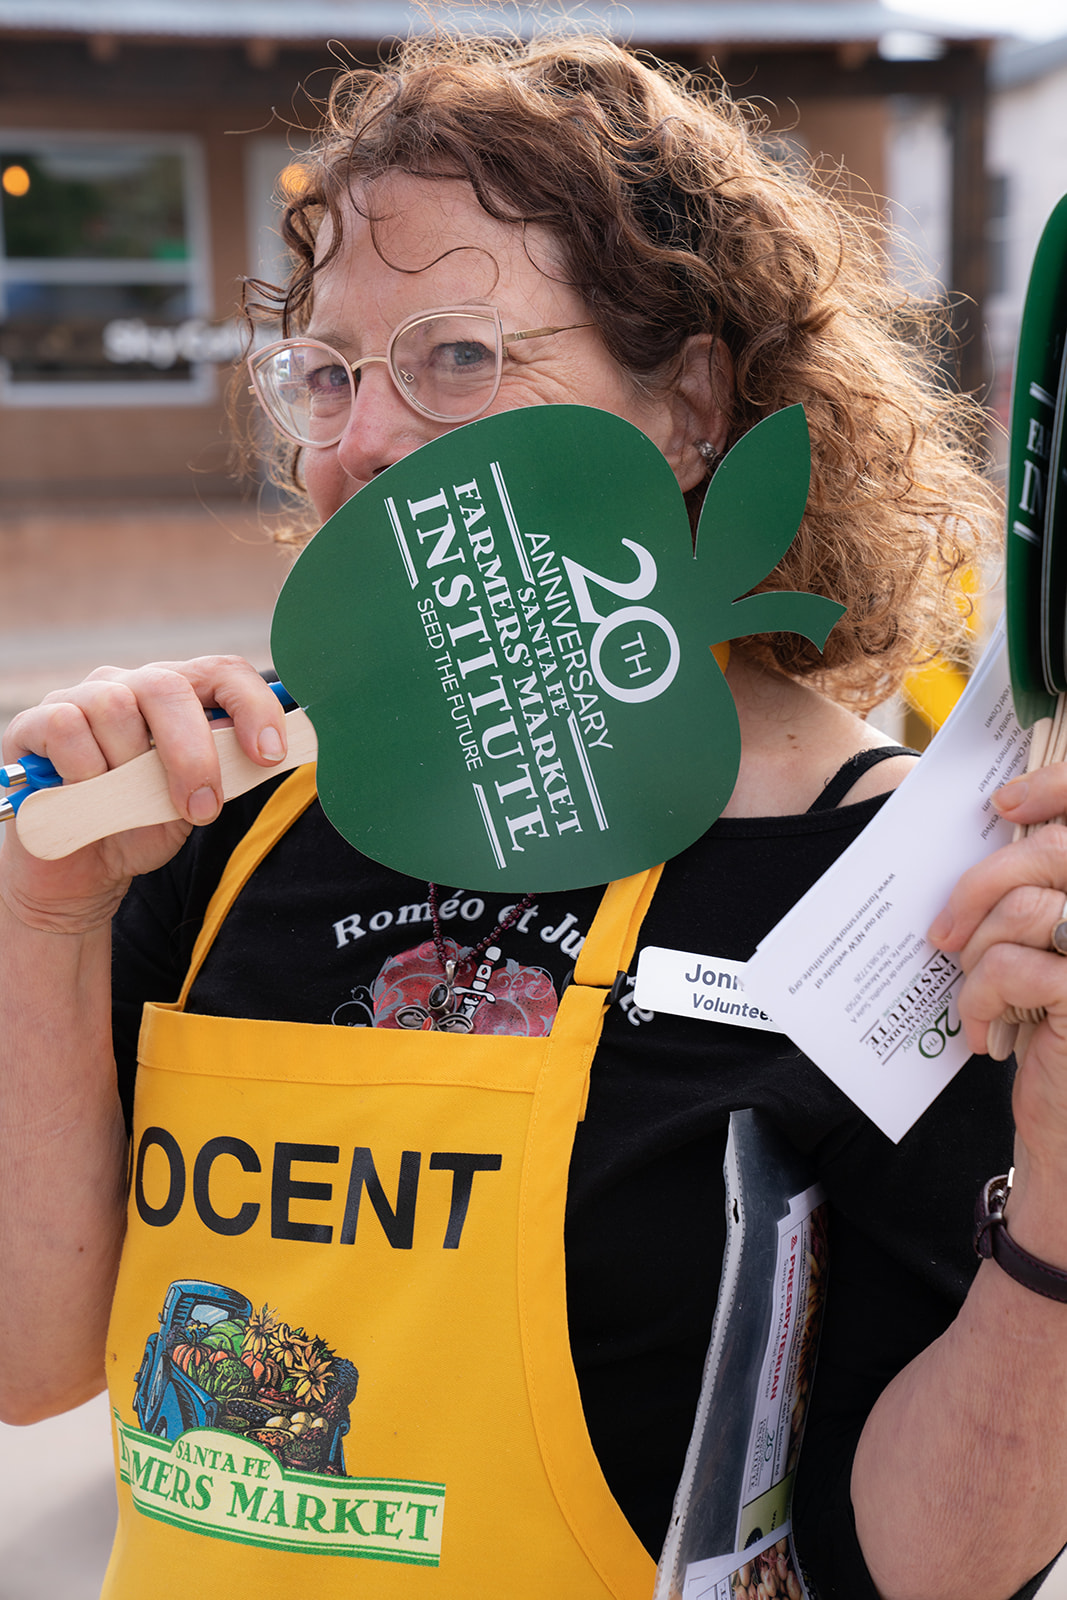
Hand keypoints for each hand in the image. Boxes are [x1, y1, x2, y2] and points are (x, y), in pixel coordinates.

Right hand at [0, 657, 287, 935]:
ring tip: (126, 805)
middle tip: (202, 807)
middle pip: (168, 687)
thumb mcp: (197, 801)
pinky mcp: (33, 725)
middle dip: (192, 753)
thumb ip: (226, 769)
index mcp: (177, 696)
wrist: (79, 871)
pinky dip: (85, 769)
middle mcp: (128, 685)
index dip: (252, 706)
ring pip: (115, 707)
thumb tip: (264, 749)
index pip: (222, 671)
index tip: (270, 754)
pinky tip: (86, 796)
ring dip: (131, 769)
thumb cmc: (141, 826)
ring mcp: (79, 699)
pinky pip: (67, 727)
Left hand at [929, 762, 1066, 1179]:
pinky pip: (1015, 966)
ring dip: (978, 955)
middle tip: (943, 934)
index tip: (1004, 805)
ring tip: (972, 995)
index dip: (1058, 786)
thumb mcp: (1046, 950)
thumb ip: (1036, 890)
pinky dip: (981, 997)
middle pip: (1053, 853)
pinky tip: (983, 1033)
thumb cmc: (1056, 1038)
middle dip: (981, 884)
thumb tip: (998, 820)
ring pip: (1025, 910)